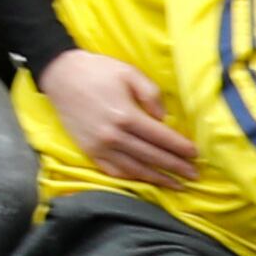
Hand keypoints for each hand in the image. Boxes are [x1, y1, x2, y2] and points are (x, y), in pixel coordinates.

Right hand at [40, 49, 196, 186]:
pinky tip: (145, 179)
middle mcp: (113, 135)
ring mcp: (99, 146)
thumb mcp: (129, 73)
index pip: (161, 137)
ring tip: (176, 184)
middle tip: (194, 175)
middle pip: (152, 156)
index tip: (196, 155)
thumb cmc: (96, 70)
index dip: (180, 148)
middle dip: (175, 167)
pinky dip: (132, 177)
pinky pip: (113, 170)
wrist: (60, 75)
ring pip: (135, 168)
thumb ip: (151, 94)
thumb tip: (164, 118)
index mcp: (126, 115)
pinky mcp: (88, 150)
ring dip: (157, 178)